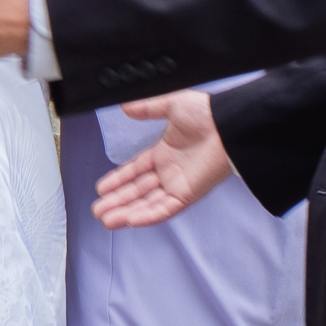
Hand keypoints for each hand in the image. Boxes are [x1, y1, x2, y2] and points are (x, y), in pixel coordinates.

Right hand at [92, 92, 232, 228]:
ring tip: (106, 220)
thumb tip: (125, 106)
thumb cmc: (206, 114)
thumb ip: (148, 108)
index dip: (118, 180)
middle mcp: (169, 172)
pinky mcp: (188, 194)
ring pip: (147, 204)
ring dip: (127, 212)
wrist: (227, 124)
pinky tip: (130, 220)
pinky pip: (164, 209)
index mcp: (165, 153)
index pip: (136, 171)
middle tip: (97, 211)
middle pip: (138, 191)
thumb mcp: (172, 105)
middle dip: (117, 201)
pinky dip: (148, 215)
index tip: (101, 189)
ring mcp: (178, 184)